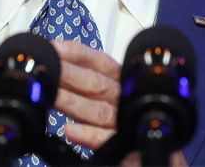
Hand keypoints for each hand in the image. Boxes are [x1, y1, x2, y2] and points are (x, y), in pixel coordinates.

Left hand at [52, 40, 186, 166]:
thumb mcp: (112, 98)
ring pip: (98, 111)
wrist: (158, 156)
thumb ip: (89, 87)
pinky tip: (70, 131)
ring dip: (73, 102)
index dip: (76, 54)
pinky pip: (108, 141)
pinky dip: (89, 135)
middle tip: (45, 70)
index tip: (55, 48)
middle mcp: (125, 99)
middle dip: (69, 75)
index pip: (99, 62)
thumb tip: (55, 74)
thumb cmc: (132, 124)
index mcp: (122, 82)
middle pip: (96, 84)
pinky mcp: (130, 148)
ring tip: (52, 96)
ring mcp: (128, 124)